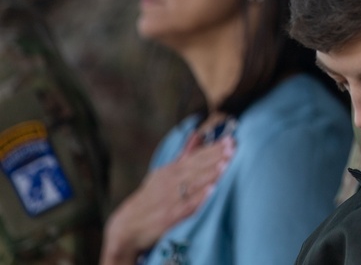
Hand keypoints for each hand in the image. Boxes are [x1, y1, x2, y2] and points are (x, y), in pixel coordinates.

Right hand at [100, 134, 234, 264]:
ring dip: (210, 174)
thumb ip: (183, 155)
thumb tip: (197, 134)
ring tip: (226, 164)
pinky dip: (199, 198)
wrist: (126, 227)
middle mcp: (169, 183)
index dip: (212, 149)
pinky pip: (187, 206)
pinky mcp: (169, 217)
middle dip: (215, 157)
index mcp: (170, 171)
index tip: (230, 140)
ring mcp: (169, 199)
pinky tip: (213, 190)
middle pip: (196, 167)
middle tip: (232, 147)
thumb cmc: (150, 198)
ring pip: (193, 184)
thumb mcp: (163, 174)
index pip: (194, 157)